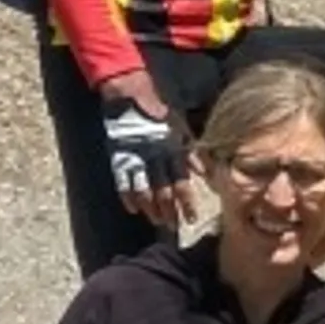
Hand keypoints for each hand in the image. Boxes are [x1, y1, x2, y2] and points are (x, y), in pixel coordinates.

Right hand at [102, 99, 188, 226]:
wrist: (131, 97)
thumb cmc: (160, 113)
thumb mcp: (181, 129)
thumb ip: (192, 152)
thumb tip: (206, 174)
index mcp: (171, 151)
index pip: (182, 183)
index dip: (187, 203)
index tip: (192, 218)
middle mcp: (154, 158)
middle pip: (163, 192)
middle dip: (170, 212)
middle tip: (175, 226)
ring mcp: (135, 159)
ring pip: (143, 192)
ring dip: (151, 209)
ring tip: (157, 221)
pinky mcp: (118, 158)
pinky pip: (122, 183)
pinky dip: (128, 198)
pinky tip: (133, 210)